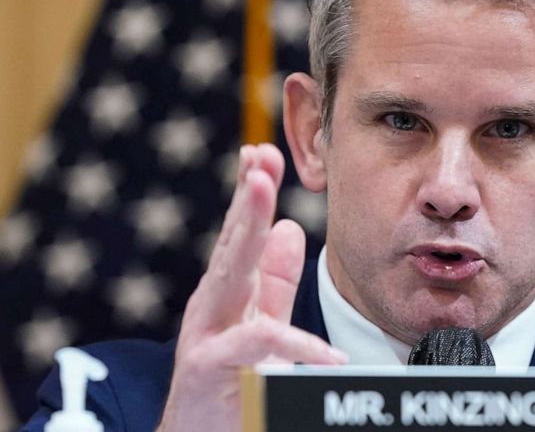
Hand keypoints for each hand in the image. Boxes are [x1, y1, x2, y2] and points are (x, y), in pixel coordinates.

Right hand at [157, 144, 346, 431]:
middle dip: (245, 198)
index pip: (239, 234)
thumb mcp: (258, 323)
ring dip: (243, 230)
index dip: (249, 192)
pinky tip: (328, 348)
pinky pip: (255, 347)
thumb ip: (273, 281)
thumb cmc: (230, 383)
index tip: (263, 152)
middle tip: (258, 158)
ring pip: (228, 276)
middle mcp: (211, 306)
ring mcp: (205, 335)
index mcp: (226, 292)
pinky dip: (293, 343)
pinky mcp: (209, 370)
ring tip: (263, 195)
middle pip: (230, 244)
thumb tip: (289, 226)